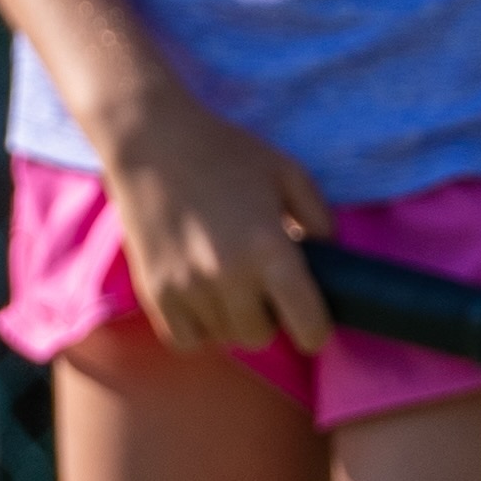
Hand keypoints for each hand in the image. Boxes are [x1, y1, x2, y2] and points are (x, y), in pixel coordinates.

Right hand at [91, 90, 334, 356]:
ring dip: (232, 319)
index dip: (316, 328)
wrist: (150, 140)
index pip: (308, 326)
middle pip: (261, 336)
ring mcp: (188, 288)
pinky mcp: (155, 292)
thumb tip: (329, 261)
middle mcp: (229, 277)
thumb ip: (320, 219)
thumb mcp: (289, 173)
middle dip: (268, 317)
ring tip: (228, 284)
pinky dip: (198, 328)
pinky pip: (186, 340)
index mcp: (270, 250)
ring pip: (224, 338)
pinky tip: (202, 298)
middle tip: (261, 287)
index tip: (311, 317)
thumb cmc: (225, 152)